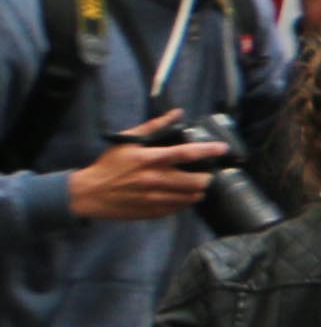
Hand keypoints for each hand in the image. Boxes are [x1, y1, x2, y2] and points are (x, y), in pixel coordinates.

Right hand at [64, 116, 217, 221]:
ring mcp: (155, 198)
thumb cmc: (110, 164)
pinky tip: (181, 194)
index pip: (185, 153)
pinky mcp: (154, 212)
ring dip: (198, 190)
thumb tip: (177, 113)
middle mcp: (154, 180)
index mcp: (149, 159)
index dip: (207, 150)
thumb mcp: (127, 140)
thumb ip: (154, 126)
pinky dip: (186, 201)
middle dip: (206, 176)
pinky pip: (181, 208)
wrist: (91, 193)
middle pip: (196, 181)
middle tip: (205, 172)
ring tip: (195, 183)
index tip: (222, 148)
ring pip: (192, 197)